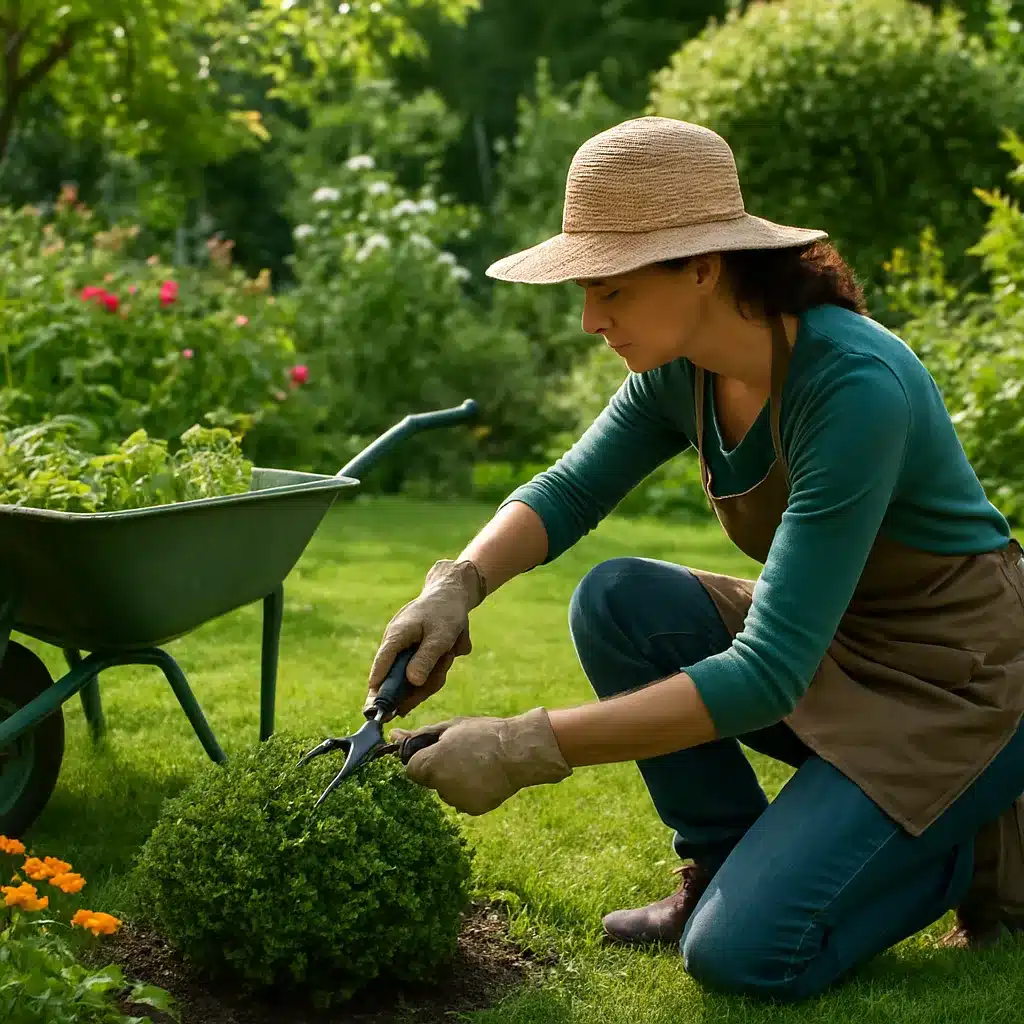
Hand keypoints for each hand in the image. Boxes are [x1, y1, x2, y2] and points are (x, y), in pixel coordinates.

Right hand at [365, 559, 485, 717]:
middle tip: (442, 666)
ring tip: (450, 652)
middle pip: (399, 680)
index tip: (372, 710)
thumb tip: (412, 681)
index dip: (377, 689)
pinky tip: (450, 651)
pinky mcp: (415, 656)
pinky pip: (424, 673)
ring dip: (435, 674)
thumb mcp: (441, 635)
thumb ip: (426, 658)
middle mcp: (395, 646)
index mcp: (395, 637)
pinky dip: (438, 668)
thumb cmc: (445, 612)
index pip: (381, 666)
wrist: (453, 593)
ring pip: (415, 680)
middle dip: (422, 685)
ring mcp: (404, 652)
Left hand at [389, 708, 572, 814]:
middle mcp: (440, 787)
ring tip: (476, 763)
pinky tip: (484, 776)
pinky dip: (470, 790)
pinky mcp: (472, 809)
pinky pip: (463, 800)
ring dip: (455, 780)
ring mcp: (456, 801)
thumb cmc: (483, 734)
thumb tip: (393, 736)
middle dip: (440, 769)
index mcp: (430, 765)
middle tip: (462, 753)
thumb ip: (419, 735)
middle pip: (430, 781)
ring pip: (447, 791)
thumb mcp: (450, 728)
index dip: (425, 758)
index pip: (412, 769)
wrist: (518, 752)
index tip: (439, 750)